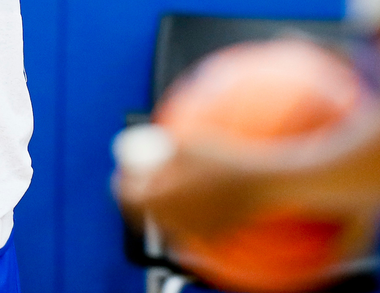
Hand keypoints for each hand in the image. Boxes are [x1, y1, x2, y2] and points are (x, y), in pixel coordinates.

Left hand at [116, 136, 268, 239]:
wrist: (259, 183)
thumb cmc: (225, 159)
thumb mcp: (187, 144)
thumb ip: (164, 147)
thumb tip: (147, 142)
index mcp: (163, 199)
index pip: (128, 199)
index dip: (120, 186)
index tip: (122, 175)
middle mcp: (174, 220)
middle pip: (144, 214)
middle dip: (138, 197)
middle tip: (141, 182)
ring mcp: (193, 231)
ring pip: (166, 222)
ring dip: (160, 208)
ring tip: (166, 189)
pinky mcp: (211, 237)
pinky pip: (188, 229)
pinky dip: (183, 217)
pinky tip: (190, 203)